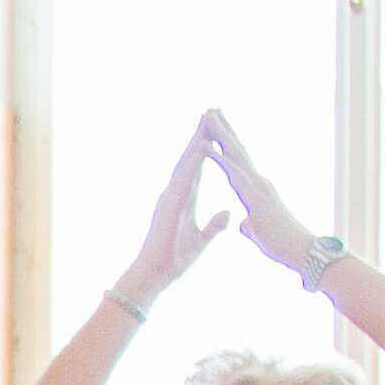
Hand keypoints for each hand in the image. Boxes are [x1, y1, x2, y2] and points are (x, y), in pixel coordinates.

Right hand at [116, 129, 231, 306]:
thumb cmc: (173, 260)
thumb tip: (229, 212)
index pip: (198, 167)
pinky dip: (192, 161)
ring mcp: (170, 197)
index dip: (207, 147)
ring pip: (186, 162)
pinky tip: (200, 146)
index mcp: (184, 199)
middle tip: (211, 110)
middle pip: (190, 158)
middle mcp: (175, 193)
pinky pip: (183, 178)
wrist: (155, 274)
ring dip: (196, 140)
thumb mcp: (202, 239)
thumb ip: (215, 225)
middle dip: (201, 134)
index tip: (215, 128)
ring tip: (206, 118)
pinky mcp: (168, 204)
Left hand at [198, 112, 327, 275]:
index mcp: (255, 189)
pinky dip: (220, 161)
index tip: (214, 126)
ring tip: (208, 117)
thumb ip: (251, 224)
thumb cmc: (282, 245)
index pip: (237, 161)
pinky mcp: (256, 198)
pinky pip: (234, 176)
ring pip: (236, 156)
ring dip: (221, 136)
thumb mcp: (259, 232)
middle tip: (210, 108)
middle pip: (237, 150)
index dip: (226, 144)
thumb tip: (246, 224)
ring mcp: (258, 187)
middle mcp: (258, 182)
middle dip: (223, 129)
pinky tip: (207, 148)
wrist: (301, 253)